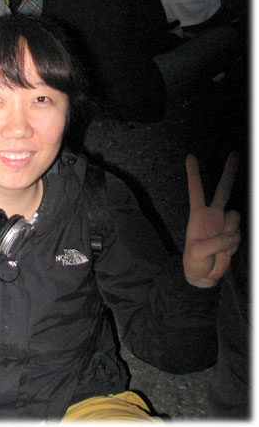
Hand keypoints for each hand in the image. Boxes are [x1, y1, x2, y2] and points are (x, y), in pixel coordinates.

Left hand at [183, 153, 240, 287]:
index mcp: (198, 214)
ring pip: (235, 217)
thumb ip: (216, 243)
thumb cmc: (194, 261)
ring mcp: (225, 224)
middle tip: (234, 154)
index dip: (193, 174)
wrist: (203, 274)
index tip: (190, 157)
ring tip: (218, 247)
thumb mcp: (198, 252)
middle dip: (229, 172)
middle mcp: (213, 215)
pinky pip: (238, 235)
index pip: (195, 190)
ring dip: (229, 232)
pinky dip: (232, 244)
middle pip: (222, 190)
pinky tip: (224, 252)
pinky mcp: (234, 234)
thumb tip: (234, 235)